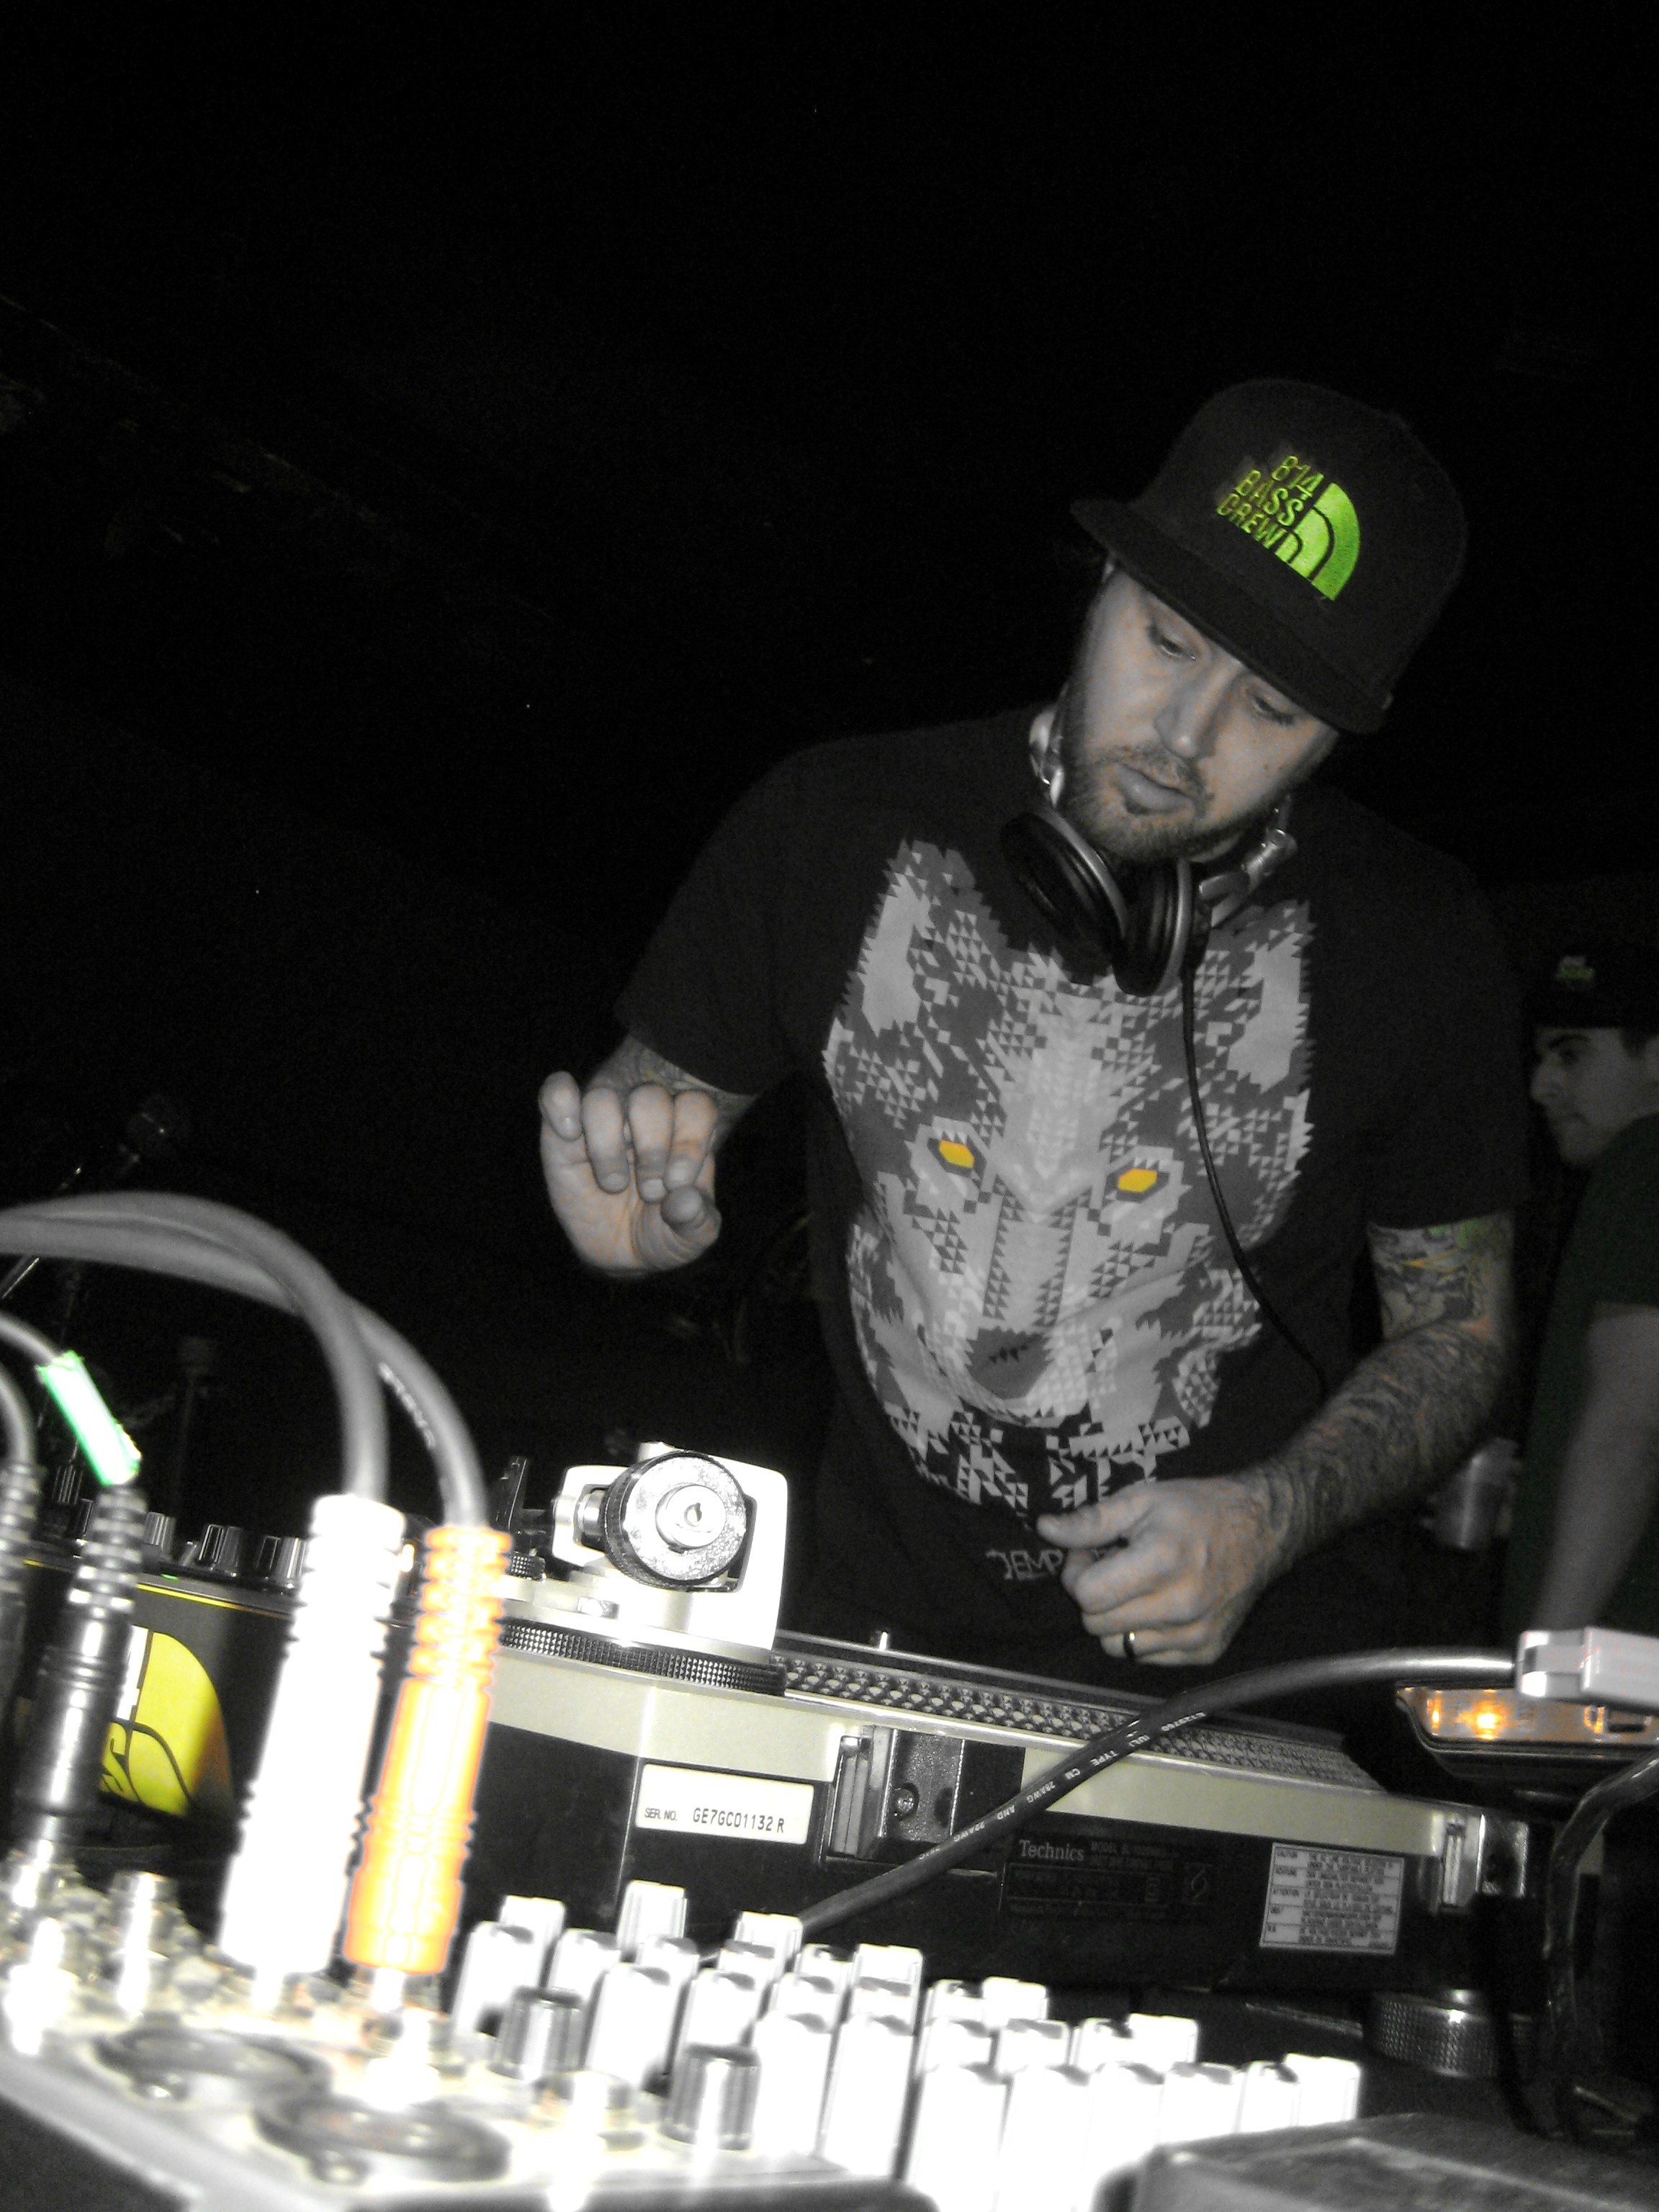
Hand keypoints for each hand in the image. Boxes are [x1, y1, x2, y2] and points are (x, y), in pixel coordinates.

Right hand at [539, 1072, 722, 1274]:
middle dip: (653, 1149)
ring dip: (609, 1144)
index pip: (695, 1105)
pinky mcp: (560, 1134)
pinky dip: (559, 1102)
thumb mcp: (691, 1238)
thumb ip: (699, 1221)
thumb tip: (685, 1201)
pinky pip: (555, 1092)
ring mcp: (602, 1120)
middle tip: (651, 1191)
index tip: (678, 1183)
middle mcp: (644, 1116)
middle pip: (650, 1098)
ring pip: (602, 1097)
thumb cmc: (664, 1231)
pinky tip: (570, 1132)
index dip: (690, 1141)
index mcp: (685, 1129)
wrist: (621, 1254)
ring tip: (614, 1184)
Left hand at [1035, 1473, 1289, 1665]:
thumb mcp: (1141, 1499)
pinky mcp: (1206, 1652)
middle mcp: (1180, 1606)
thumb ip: (1091, 1521)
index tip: (1092, 1553)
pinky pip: (1147, 1656)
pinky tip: (1159, 1603)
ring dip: (1116, 1618)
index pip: (1087, 1594)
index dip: (1077, 1572)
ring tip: (1137, 1586)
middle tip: (1113, 1567)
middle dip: (1094, 1594)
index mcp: (1162, 1562)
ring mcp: (1195, 1635)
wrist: (1262, 1530)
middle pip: (1096, 1623)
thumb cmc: (1196, 1509)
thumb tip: (1045, 1530)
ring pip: (1117, 1647)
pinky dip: (1143, 1633)